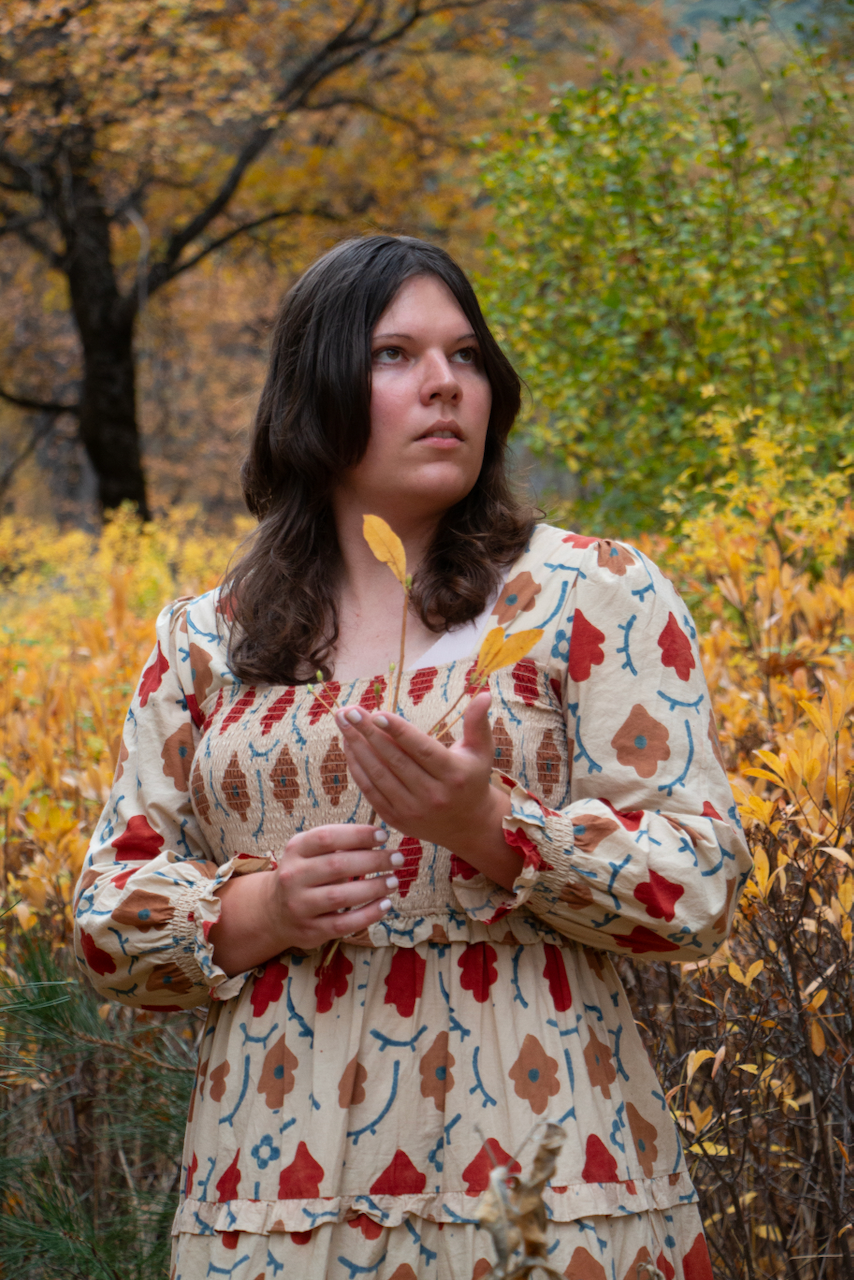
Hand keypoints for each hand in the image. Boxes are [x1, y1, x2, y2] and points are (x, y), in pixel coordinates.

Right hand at [210, 824, 400, 974]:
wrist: (274, 910)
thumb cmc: (305, 873)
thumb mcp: (311, 852)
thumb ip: (338, 843)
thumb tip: (378, 837)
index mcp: (296, 850)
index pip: (327, 837)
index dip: (358, 835)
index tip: (383, 836)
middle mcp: (294, 876)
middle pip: (337, 866)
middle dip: (373, 861)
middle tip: (397, 858)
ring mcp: (300, 905)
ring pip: (341, 896)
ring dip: (373, 888)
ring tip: (393, 881)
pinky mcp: (310, 930)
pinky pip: (344, 924)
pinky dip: (368, 914)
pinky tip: (385, 904)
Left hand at [336, 692, 521, 889]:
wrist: (468, 825)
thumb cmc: (472, 778)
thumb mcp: (481, 751)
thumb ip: (478, 722)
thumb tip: (485, 693)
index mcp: (453, 774)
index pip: (421, 750)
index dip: (398, 731)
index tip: (377, 712)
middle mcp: (432, 795)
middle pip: (394, 761)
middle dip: (368, 733)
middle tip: (350, 711)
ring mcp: (412, 810)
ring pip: (379, 776)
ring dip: (357, 748)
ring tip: (344, 723)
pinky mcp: (396, 820)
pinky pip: (371, 792)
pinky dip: (357, 769)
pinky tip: (348, 747)